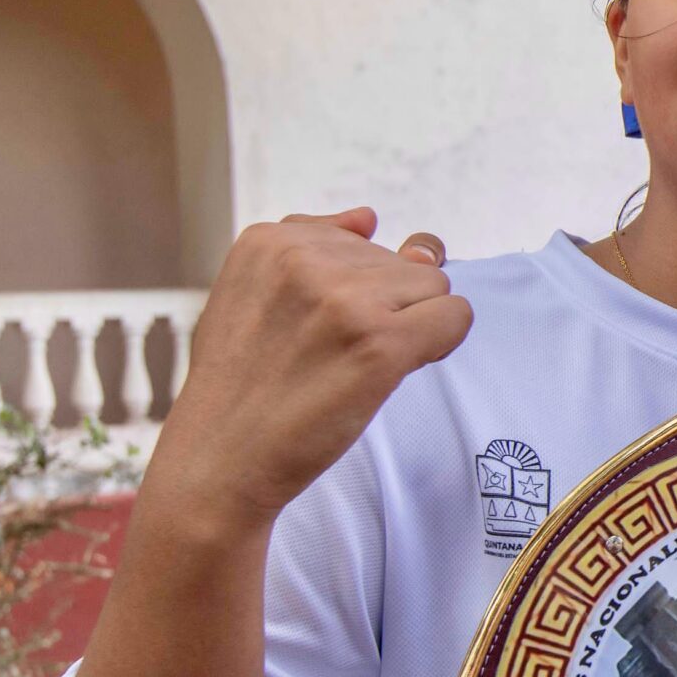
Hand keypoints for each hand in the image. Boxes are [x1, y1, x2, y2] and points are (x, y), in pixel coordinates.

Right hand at [151, 209, 470, 532]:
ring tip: (353, 364)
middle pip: (403, 262)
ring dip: (412, 327)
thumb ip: (309, 250)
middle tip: (336, 355)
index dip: (357, 290)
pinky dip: (440, 343)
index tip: (321, 329)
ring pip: (433, 286)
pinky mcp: (380, 341)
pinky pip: (454, 315)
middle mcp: (306, 258)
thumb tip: (369, 218)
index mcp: (269, 240)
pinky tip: (396, 368)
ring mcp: (345, 298)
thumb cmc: (243, 385)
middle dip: (388, 306)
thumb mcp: (249, 295)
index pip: (361, 237)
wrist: (221, 458)